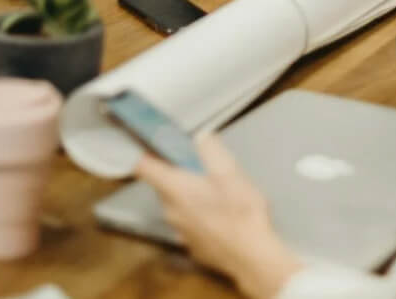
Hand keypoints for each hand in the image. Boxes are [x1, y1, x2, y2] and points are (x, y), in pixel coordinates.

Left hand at [136, 136, 303, 298]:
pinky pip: (188, 221)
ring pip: (177, 203)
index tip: (153, 145)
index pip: (142, 167)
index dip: (145, 152)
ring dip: (191, 194)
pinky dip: (198, 214)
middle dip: (179, 172)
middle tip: (204, 168)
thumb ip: (211, 149)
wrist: (252, 257)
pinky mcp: (191, 244)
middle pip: (162, 183)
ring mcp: (179, 230)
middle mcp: (171, 210)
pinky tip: (221, 214)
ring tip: (218, 193)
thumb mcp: (230, 171)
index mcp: (175, 188)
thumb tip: (201, 138)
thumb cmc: (241, 215)